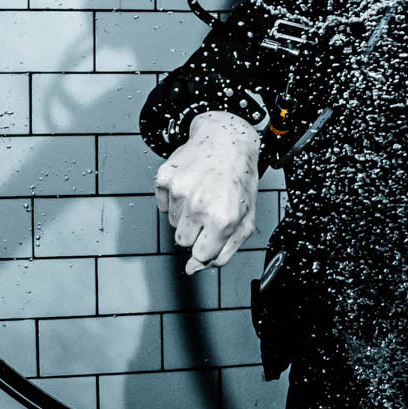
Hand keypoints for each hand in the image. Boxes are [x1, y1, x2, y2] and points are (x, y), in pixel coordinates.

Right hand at [153, 111, 260, 272]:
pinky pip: (162, 203)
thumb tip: (194, 268)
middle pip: (182, 240)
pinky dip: (173, 197)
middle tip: (209, 207)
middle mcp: (200, 205)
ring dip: (185, 212)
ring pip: (172, 222)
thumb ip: (223, 251)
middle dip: (195, 228)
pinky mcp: (165, 178)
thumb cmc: (239, 178)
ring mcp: (180, 191)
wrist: (227, 139)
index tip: (212, 231)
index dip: (207, 243)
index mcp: (223, 219)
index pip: (200, 254)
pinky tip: (190, 183)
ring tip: (202, 192)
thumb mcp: (245, 218)